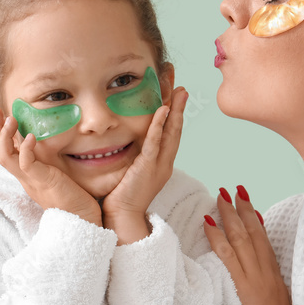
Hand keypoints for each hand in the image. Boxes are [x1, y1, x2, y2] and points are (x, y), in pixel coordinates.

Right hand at [0, 105, 101, 224]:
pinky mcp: (43, 183)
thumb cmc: (75, 199)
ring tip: (8, 118)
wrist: (83, 222)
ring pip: (6, 158)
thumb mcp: (57, 173)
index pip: (4, 150)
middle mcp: (24, 178)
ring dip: (4, 137)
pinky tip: (29, 137)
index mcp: (26, 174)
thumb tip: (44, 141)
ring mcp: (31, 181)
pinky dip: (26, 150)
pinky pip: (27, 166)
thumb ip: (49, 159)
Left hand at [101, 86, 187, 220]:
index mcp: (162, 164)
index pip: (171, 134)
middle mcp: (165, 163)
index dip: (175, 114)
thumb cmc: (122, 197)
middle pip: (176, 130)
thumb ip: (135, 157)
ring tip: (179, 91)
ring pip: (171, 133)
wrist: (122, 218)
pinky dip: (160, 125)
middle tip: (182, 86)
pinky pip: (155, 143)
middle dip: (179, 107)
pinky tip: (163, 110)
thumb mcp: (132, 172)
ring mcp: (159, 166)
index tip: (175, 95)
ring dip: (175, 110)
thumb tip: (130, 143)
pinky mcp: (147, 168)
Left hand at [202, 186, 303, 304]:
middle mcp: (266, 272)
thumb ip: (271, 285)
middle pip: (253, 233)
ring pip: (241, 239)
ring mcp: (255, 279)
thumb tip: (262, 270)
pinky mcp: (244, 288)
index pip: (264, 240)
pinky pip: (228, 257)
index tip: (247, 201)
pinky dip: (218, 238)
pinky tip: (208, 224)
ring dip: (230, 215)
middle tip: (233, 188)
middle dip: (242, 209)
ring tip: (220, 196)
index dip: (255, 218)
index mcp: (275, 276)